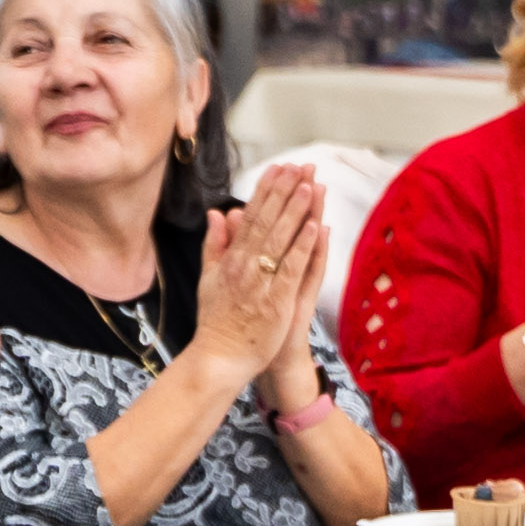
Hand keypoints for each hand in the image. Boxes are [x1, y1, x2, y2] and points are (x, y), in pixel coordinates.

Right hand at [185, 164, 331, 386]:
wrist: (219, 358)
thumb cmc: (217, 321)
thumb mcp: (209, 278)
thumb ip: (214, 245)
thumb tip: (217, 214)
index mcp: (231, 259)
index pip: (250, 217)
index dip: (265, 191)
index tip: (278, 168)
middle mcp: (245, 266)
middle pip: (267, 222)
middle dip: (284, 192)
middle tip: (299, 167)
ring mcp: (261, 283)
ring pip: (281, 240)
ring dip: (296, 212)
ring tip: (310, 186)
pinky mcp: (277, 301)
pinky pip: (291, 269)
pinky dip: (303, 248)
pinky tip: (315, 228)